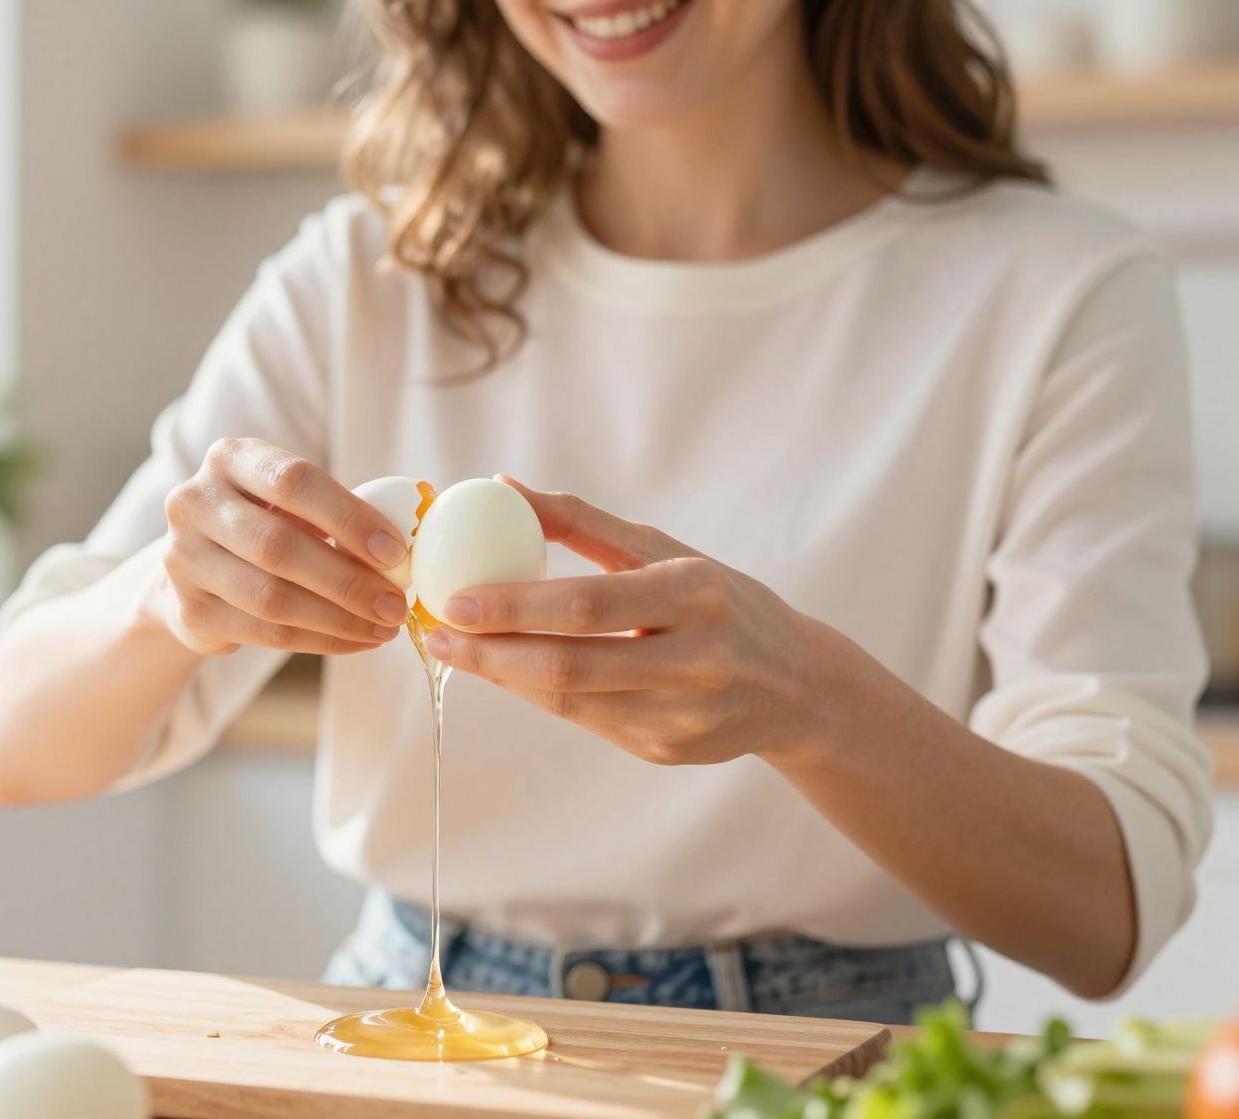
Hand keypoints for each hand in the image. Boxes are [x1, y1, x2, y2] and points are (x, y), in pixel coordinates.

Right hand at [155, 438, 410, 655]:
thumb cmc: (265, 523)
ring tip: (383, 628)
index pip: (294, 481)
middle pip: (278, 546)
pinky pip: (265, 634)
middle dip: (348, 580)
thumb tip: (407, 547)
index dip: (349, 517)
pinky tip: (356, 641)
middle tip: (395, 605)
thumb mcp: (291, 502)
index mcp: (230, 459)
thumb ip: (338, 513)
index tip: (395, 551)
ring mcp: (183, 559)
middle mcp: (194, 502)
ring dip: (338, 619)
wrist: (195, 569)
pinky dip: (320, 641)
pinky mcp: (190, 612)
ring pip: (270, 597)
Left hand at [419, 479, 846, 765]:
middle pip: (572, 666)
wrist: (799, 688)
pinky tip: (510, 673)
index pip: (590, 605)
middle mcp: (695, 660)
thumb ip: (583, 522)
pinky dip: (540, 695)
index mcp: (696, 595)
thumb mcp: (668, 551)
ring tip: (459, 651)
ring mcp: (682, 716)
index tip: (454, 599)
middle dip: (492, 654)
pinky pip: (586, 721)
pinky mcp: (667, 751)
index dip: (515, 606)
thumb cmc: (721, 602)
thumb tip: (501, 488)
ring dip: (505, 678)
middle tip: (438, 635)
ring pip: (571, 702)